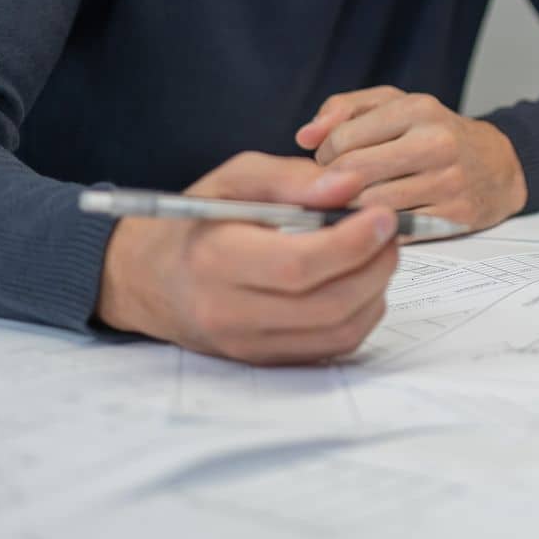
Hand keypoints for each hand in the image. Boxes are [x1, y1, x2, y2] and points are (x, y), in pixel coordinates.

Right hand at [96, 153, 398, 364]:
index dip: (353, 242)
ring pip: (339, 331)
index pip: (298, 266)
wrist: (148, 278)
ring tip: (378, 252)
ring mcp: (249, 345)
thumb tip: (351, 184)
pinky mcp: (266, 360)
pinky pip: (333, 347)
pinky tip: (359, 280)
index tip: (383, 215)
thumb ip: (291, 178)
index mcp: (216, 261)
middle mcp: (230, 313)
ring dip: (376, 290)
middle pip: (328, 304)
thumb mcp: (235, 179)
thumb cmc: (197, 222)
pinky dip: (362, 313)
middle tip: (390, 231)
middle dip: (376, 264)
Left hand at [296, 87, 524, 231]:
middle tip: (338, 186)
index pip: (341, 140)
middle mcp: (436, 143)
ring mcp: (448, 182)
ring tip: (357, 202)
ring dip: (353, 210)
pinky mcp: (454, 216)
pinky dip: (379, 228)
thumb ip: (343, 109)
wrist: (498, 165)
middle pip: (353, 175)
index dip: (325, 156)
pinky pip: (396, 230)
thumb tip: (305, 136)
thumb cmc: (436, 133)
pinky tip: (380, 218)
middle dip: (333, 185)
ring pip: (371, 206)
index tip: (333, 161)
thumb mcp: (394, 105)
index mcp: (417, 109)